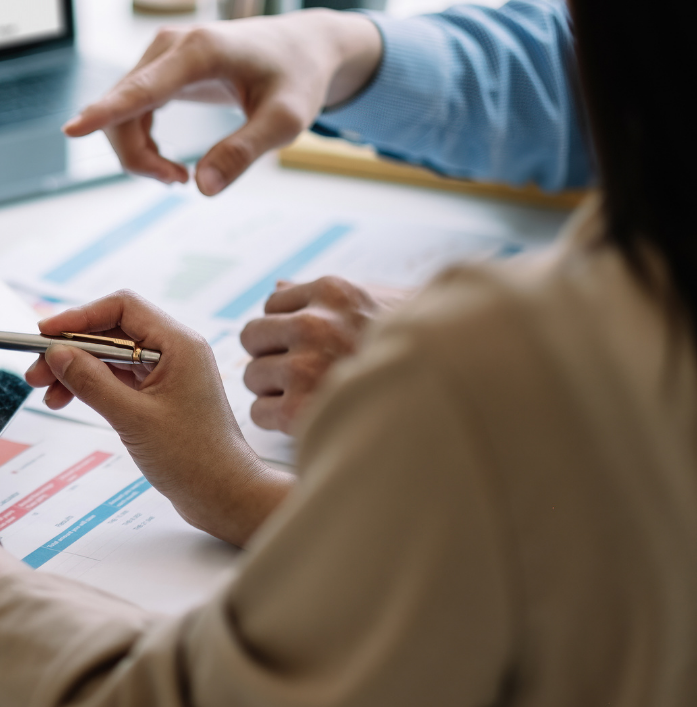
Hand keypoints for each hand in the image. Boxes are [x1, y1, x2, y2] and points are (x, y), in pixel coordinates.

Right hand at [25, 291, 291, 546]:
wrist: (225, 496)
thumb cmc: (194, 460)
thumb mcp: (133, 419)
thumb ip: (92, 382)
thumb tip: (57, 354)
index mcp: (178, 345)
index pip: (121, 308)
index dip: (78, 317)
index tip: (45, 334)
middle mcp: (174, 351)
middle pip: (111, 331)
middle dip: (70, 348)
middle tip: (37, 371)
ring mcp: (167, 372)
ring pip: (110, 355)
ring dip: (76, 369)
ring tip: (46, 392)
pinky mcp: (160, 394)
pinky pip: (118, 377)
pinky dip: (91, 385)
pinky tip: (67, 399)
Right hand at [64, 10, 382, 194]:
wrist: (302, 48)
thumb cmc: (297, 80)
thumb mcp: (287, 121)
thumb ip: (245, 152)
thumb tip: (202, 187)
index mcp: (201, 51)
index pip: (143, 89)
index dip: (106, 112)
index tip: (72, 130)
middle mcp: (171, 45)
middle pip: (123, 110)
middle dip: (138, 158)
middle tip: (178, 183)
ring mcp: (160, 53)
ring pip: (120, 113)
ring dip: (138, 154)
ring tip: (180, 177)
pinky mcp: (157, 67)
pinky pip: (128, 110)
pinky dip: (140, 143)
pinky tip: (169, 162)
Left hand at [240, 277, 411, 431]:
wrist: (454, 392)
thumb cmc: (418, 350)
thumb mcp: (378, 305)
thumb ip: (327, 297)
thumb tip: (278, 285)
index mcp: (334, 292)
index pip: (273, 304)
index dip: (287, 328)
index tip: (309, 346)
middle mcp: (316, 323)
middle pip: (253, 336)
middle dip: (272, 355)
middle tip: (303, 373)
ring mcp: (307, 366)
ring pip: (253, 376)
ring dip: (275, 390)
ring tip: (312, 397)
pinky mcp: (301, 409)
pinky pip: (260, 412)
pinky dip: (277, 421)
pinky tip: (309, 418)